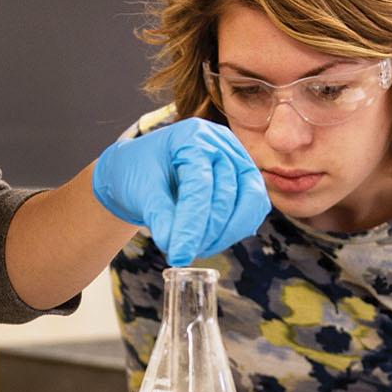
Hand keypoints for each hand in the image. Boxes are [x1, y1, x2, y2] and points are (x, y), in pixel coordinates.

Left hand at [92, 118, 269, 265]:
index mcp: (192, 135)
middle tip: (183, 255)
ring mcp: (238, 159)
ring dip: (226, 234)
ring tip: (196, 249)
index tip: (179, 255)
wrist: (141, 169)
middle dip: (208, 232)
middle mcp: (221, 142)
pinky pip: (253, 208)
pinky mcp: (246, 179)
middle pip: (228, 193)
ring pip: (251, 202)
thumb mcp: (141, 191)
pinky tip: (210, 242)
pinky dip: (235, 230)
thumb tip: (177, 249)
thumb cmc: (138, 172)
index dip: (191, 224)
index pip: (199, 184)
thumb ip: (160, 216)